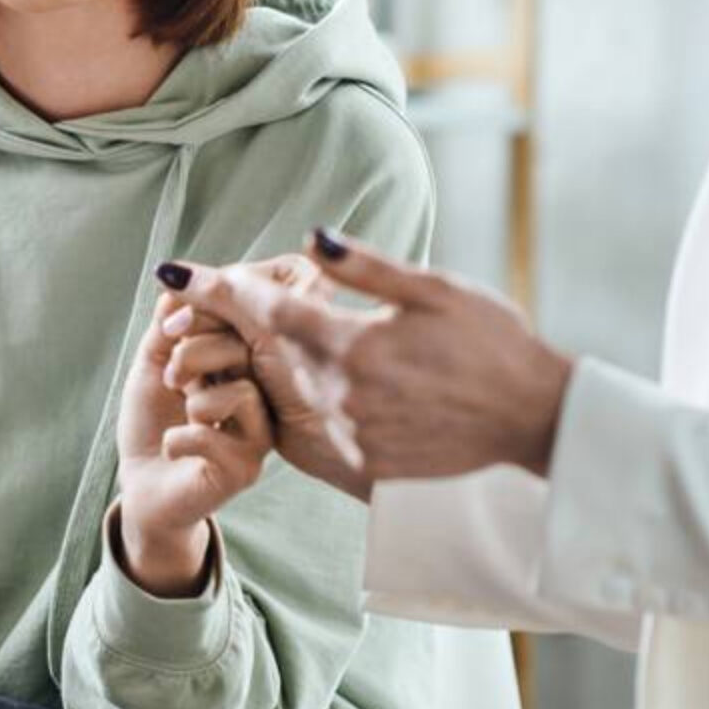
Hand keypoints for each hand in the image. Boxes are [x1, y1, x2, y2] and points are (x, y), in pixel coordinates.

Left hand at [114, 292, 276, 595]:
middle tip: (169, 373)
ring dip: (198, 397)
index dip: (207, 314)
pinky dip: (185, 438)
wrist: (142, 486)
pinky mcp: (244, 470)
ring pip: (244, 394)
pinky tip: (173, 446)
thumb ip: (166, 329)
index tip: (169, 325)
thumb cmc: (152, 424)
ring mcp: (257, 435)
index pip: (242, 325)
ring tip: (181, 411)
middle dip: (198, 351)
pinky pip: (221, 439)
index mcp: (242, 366)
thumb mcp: (152, 366)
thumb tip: (175, 285)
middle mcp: (259, 396)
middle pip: (249, 352)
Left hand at [158, 230, 575, 481]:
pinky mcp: (364, 469)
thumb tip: (309, 239)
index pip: (267, 309)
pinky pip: (314, 434)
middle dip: (241, 325)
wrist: (534, 419)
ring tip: (266, 341)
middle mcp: (342, 398)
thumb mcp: (434, 290)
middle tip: (207, 300)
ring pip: (292, 392)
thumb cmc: (493, 342)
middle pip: (271, 352)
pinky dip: (305, 407)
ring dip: (276, 365)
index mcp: (353, 347)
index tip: (173, 271)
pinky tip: (315, 388)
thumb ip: (364, 268)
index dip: (217, 286)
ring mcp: (351, 439)